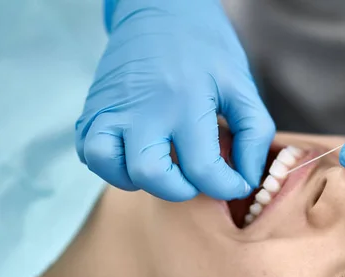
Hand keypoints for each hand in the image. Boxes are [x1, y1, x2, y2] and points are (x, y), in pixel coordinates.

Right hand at [76, 0, 274, 200]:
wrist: (161, 8)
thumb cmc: (206, 48)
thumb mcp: (242, 85)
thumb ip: (254, 134)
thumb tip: (248, 178)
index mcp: (185, 101)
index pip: (203, 169)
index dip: (226, 187)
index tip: (235, 182)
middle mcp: (144, 109)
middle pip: (152, 176)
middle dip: (181, 190)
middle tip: (196, 178)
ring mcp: (112, 109)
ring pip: (111, 168)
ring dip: (141, 181)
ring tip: (165, 167)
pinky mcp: (93, 109)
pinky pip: (90, 153)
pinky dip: (111, 166)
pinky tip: (137, 155)